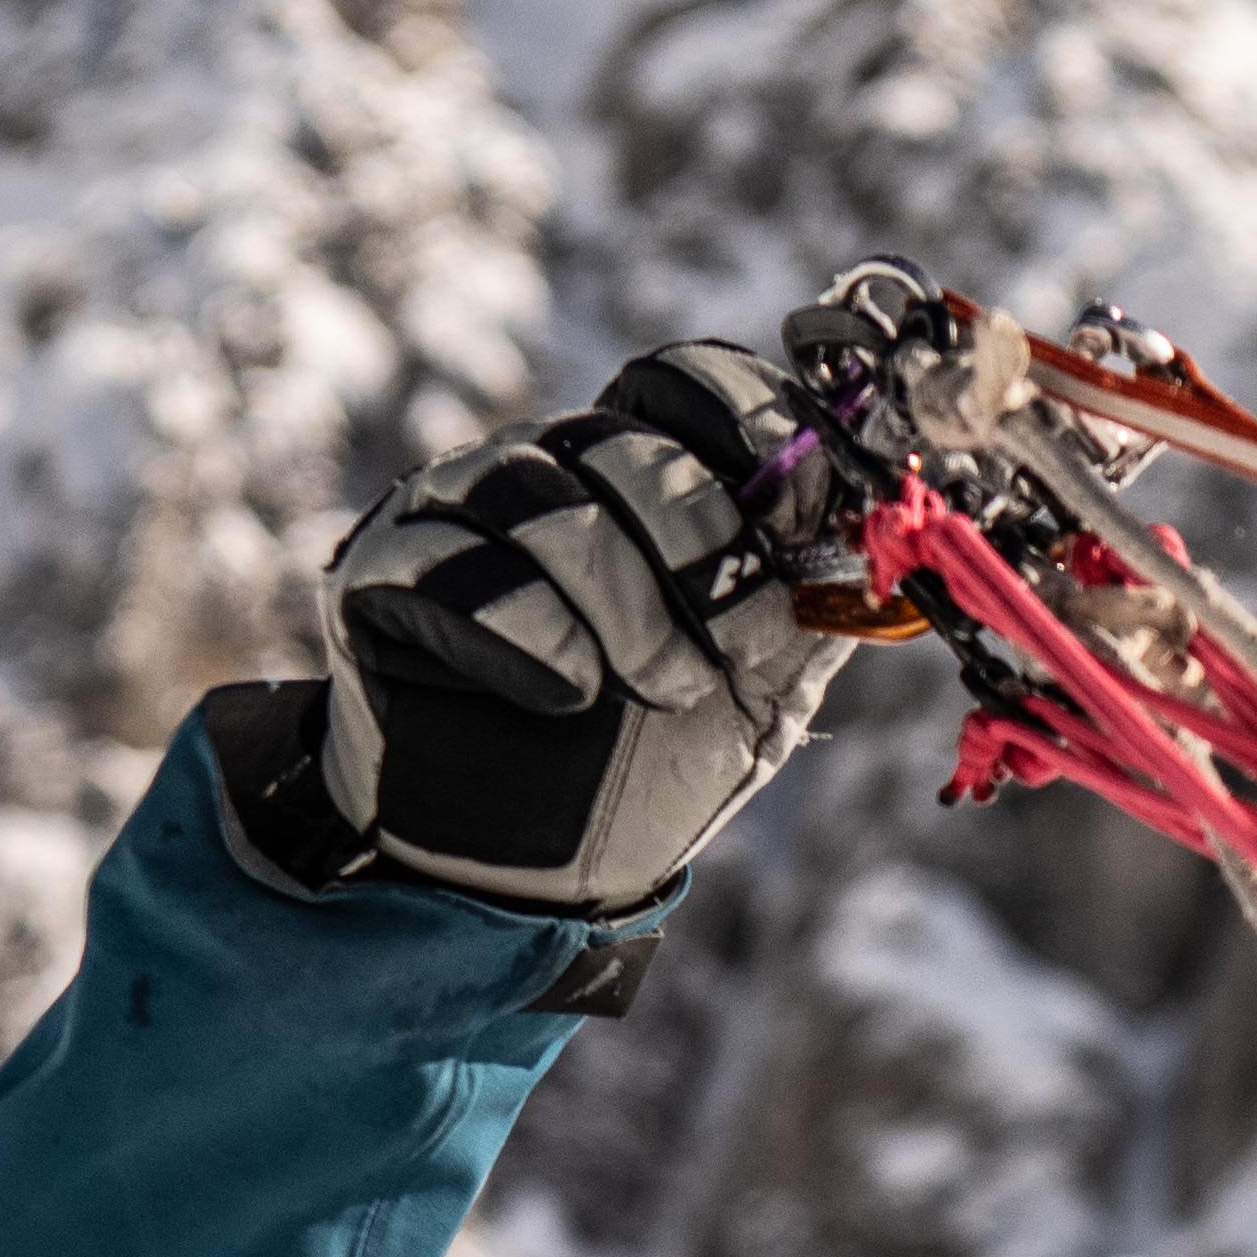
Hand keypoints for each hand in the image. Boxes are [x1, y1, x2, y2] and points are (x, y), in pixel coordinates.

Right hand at [315, 342, 846, 915]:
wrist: (524, 876)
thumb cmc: (644, 767)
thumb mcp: (762, 688)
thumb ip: (812, 601)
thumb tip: (879, 519)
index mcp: (635, 474)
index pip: (686, 380)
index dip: (750, 423)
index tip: (804, 504)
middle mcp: (542, 471)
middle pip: (620, 441)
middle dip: (696, 544)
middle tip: (727, 647)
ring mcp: (452, 517)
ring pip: (536, 494)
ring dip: (618, 596)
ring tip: (651, 686)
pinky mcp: (377, 580)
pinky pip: (447, 570)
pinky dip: (523, 633)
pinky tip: (563, 693)